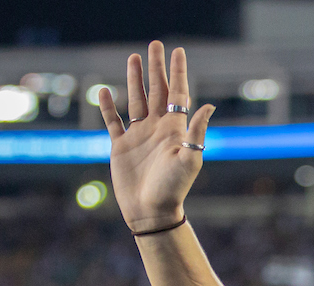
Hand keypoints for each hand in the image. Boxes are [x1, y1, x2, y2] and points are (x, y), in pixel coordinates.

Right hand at [97, 41, 216, 232]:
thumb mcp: (190, 159)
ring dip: (134, 80)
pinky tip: (105, 91)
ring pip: (136, 100)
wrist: (152, 212)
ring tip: (133, 58)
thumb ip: (197, 131)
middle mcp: (158, 129)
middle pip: (156, 91)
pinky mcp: (121, 147)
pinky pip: (113, 121)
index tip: (177, 51)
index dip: (178, 72)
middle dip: (156, 68)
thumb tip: (208, 105)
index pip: (178, 94)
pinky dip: (108, 107)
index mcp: (175, 130)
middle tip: (155, 45)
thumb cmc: (173, 189)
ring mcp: (139, 136)